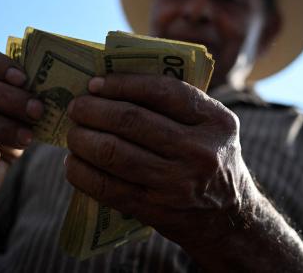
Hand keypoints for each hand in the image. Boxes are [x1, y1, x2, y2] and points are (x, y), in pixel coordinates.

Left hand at [65, 73, 255, 250]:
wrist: (229, 219)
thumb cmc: (210, 159)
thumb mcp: (211, 127)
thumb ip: (177, 104)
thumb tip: (113, 82)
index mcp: (216, 121)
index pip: (162, 91)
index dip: (122, 83)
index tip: (95, 83)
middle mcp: (199, 151)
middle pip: (131, 120)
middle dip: (94, 110)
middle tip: (76, 107)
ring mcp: (177, 184)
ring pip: (113, 152)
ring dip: (82, 139)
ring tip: (73, 132)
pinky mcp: (155, 210)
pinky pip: (106, 187)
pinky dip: (82, 172)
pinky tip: (74, 162)